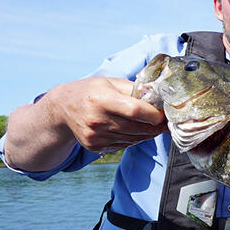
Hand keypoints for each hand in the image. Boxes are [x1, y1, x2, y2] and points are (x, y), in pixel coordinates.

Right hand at [49, 77, 166, 152]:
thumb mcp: (110, 82)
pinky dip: (134, 139)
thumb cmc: (91, 91)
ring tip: (154, 126)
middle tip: (166, 122)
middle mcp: (96, 119)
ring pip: (133, 139)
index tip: (164, 114)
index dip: (153, 115)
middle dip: (156, 126)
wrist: (63, 108)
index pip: (134, 110)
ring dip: (148, 134)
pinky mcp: (95, 147)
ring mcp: (95, 136)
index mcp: (101, 99)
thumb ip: (134, 89)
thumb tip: (159, 97)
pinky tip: (136, 130)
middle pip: (137, 128)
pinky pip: (124, 145)